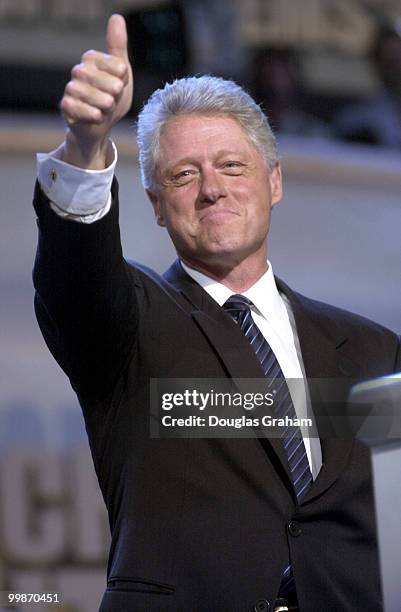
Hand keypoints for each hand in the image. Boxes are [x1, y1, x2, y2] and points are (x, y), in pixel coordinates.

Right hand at [61, 14, 132, 168]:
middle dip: (115, 96)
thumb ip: (118, 47)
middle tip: (112, 100)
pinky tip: (97, 117)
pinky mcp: (66, 106)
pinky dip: (94, 116)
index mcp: (92, 59)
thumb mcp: (121, 74)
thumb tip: (116, 17)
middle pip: (109, 83)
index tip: (119, 86)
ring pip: (95, 96)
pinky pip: (82, 109)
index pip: (118, 66)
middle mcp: (79, 70)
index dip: (123, 81)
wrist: (101, 127)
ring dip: (106, 107)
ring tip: (105, 109)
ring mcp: (71, 88)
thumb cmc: (111, 98)